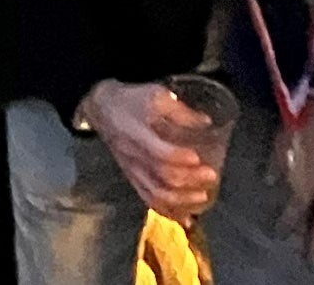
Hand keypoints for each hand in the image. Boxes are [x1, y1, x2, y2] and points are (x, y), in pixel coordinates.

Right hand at [74, 81, 221, 221]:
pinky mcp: (133, 179)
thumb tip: (206, 122)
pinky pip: (149, 200)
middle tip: (211, 176)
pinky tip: (185, 219)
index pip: (159, 153)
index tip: (199, 158)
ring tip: (202, 198)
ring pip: (156, 195)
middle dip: (189, 182)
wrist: (102, 109)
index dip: (180, 159)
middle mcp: (135, 157)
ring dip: (181, 202)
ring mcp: (133, 172)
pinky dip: (168, 212)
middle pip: (162, 178)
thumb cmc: (132, 100)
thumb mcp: (155, 95)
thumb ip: (180, 110)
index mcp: (139, 134)